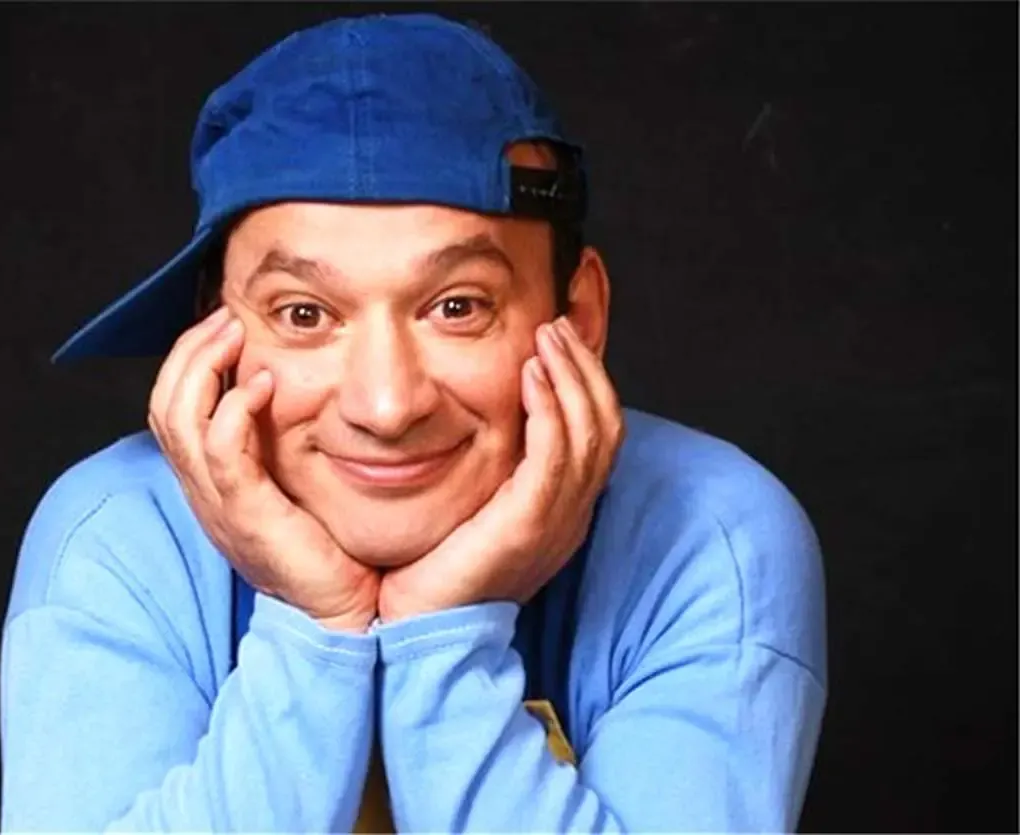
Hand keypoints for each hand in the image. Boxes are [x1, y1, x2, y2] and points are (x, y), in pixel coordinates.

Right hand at [148, 307, 379, 632]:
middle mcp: (203, 493)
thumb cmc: (330, 552)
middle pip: (164, 406)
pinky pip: (221, 454)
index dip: (188, 362)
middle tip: (225, 317)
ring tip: (233, 333)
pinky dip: (235, 410)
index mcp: (211, 485)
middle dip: (189, 352)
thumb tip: (298, 392)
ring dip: (203, 367)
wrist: (341, 618)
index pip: (173, 411)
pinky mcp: (246, 517)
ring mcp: (219, 506)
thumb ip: (284, 447)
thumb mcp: (296, 489)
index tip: (223, 326)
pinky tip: (264, 384)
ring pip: (179, 421)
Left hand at [378, 317, 623, 621]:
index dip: (588, 381)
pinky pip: (555, 458)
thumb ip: (490, 466)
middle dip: (586, 368)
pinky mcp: (528, 527)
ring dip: (571, 376)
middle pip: (607, 426)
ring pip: (591, 435)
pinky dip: (551, 410)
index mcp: (563, 510)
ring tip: (547, 336)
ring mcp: (556, 522)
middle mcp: (571, 515)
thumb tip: (480, 417)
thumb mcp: (473, 505)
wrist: (417, 628)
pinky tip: (531, 375)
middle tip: (558, 324)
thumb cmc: (433, 566)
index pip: (599, 434)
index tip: (560, 339)